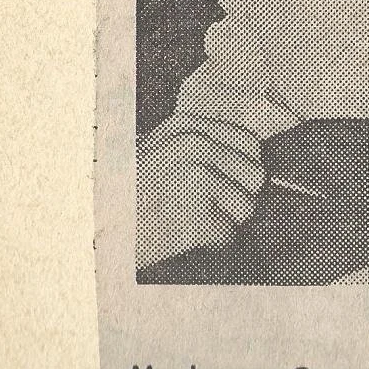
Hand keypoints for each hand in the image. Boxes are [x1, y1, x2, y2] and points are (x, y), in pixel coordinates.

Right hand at [136, 114, 265, 264]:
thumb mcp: (167, 154)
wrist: (110, 236)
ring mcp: (194, 177)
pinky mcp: (196, 215)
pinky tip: (183, 235)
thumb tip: (258, 153)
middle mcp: (191, 145)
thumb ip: (209, 145)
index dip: (240, 169)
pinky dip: (211, 241)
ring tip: (187, 218)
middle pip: (255, 174)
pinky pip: (229, 233)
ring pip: (247, 206)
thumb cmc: (139, 200)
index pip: (251, 144)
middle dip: (236, 196)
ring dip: (224, 220)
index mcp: (185, 127)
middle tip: (199, 204)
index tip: (212, 183)